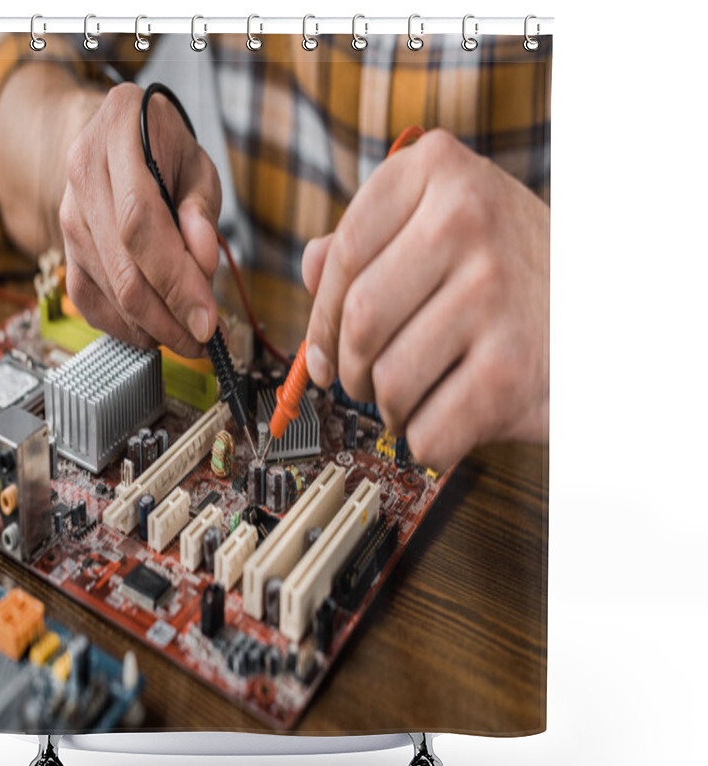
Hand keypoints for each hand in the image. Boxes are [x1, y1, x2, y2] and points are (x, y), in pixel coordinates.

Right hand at [59, 83, 220, 354]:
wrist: (123, 135)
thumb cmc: (169, 151)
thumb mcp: (199, 167)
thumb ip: (202, 213)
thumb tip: (205, 264)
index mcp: (119, 142)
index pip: (141, 226)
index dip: (176, 282)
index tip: (207, 322)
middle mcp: (83, 180)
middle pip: (123, 272)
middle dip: (170, 321)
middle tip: (206, 342)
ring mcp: (68, 218)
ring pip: (109, 295)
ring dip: (154, 329)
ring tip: (190, 334)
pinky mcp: (67, 249)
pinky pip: (90, 302)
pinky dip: (125, 327)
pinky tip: (155, 330)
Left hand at [302, 129, 548, 470]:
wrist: (608, 312)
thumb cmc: (519, 268)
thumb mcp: (453, 222)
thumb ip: (377, 238)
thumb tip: (310, 265)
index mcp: (437, 172)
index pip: (343, 254)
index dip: (322, 317)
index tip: (321, 353)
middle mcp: (466, 219)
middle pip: (360, 319)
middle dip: (349, 370)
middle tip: (361, 383)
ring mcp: (493, 292)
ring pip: (387, 381)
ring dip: (390, 408)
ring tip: (412, 399)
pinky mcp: (513, 368)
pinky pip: (427, 428)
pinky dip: (426, 441)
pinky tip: (445, 422)